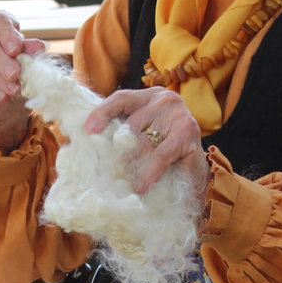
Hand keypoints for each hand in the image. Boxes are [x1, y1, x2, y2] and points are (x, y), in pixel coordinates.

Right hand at [0, 11, 45, 152]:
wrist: (3, 93)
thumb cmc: (16, 70)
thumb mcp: (26, 60)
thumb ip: (29, 51)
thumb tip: (40, 46)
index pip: (0, 20)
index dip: (8, 34)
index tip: (16, 50)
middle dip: (1, 58)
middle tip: (15, 74)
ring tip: (13, 90)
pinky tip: (1, 95)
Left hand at [83, 86, 209, 199]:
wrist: (194, 175)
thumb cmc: (162, 157)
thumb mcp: (139, 139)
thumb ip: (120, 133)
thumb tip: (87, 135)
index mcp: (148, 96)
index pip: (121, 98)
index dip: (103, 112)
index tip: (88, 130)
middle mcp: (164, 99)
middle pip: (131, 123)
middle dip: (119, 150)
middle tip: (109, 170)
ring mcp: (178, 113)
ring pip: (144, 141)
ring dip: (133, 164)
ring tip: (126, 181)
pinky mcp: (188, 131)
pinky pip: (160, 154)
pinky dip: (150, 172)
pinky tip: (141, 186)